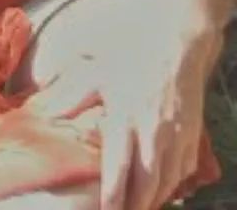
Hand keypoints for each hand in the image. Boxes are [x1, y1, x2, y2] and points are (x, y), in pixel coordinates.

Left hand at [30, 20, 217, 209]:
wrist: (175, 45)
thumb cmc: (129, 58)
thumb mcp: (95, 72)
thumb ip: (72, 98)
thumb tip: (47, 115)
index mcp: (127, 114)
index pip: (120, 163)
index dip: (114, 191)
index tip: (106, 209)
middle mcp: (154, 130)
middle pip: (147, 182)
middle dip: (134, 205)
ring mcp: (176, 135)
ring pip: (167, 182)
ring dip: (152, 199)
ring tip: (134, 207)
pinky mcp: (191, 137)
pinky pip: (182, 172)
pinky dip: (170, 186)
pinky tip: (157, 191)